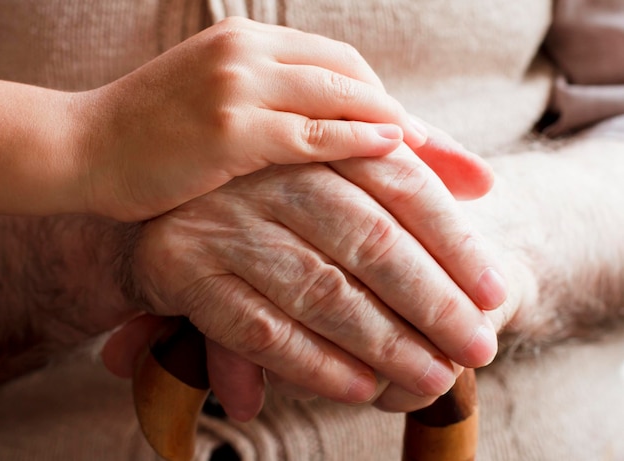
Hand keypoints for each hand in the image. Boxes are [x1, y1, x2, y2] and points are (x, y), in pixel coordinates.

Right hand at [76, 17, 425, 220]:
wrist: (82, 149)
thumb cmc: (150, 136)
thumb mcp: (214, 102)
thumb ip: (268, 102)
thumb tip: (325, 129)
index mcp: (246, 42)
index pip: (337, 61)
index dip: (380, 95)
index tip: (414, 129)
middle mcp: (247, 52)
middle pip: (349, 74)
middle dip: (397, 110)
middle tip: (435, 146)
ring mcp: (237, 87)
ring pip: (338, 98)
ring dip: (389, 125)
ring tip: (426, 154)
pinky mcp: (229, 129)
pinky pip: (311, 133)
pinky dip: (356, 141)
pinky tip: (389, 150)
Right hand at [103, 139, 504, 419]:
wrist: (162, 200)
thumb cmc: (269, 196)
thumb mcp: (330, 171)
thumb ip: (403, 178)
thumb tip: (485, 183)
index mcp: (312, 142)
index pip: (401, 184)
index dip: (453, 240)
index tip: (493, 291)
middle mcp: (268, 175)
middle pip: (370, 240)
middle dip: (432, 301)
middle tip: (477, 347)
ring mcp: (223, 223)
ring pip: (321, 290)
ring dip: (384, 342)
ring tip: (434, 376)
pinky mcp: (183, 272)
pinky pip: (259, 329)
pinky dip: (312, 362)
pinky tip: (361, 388)